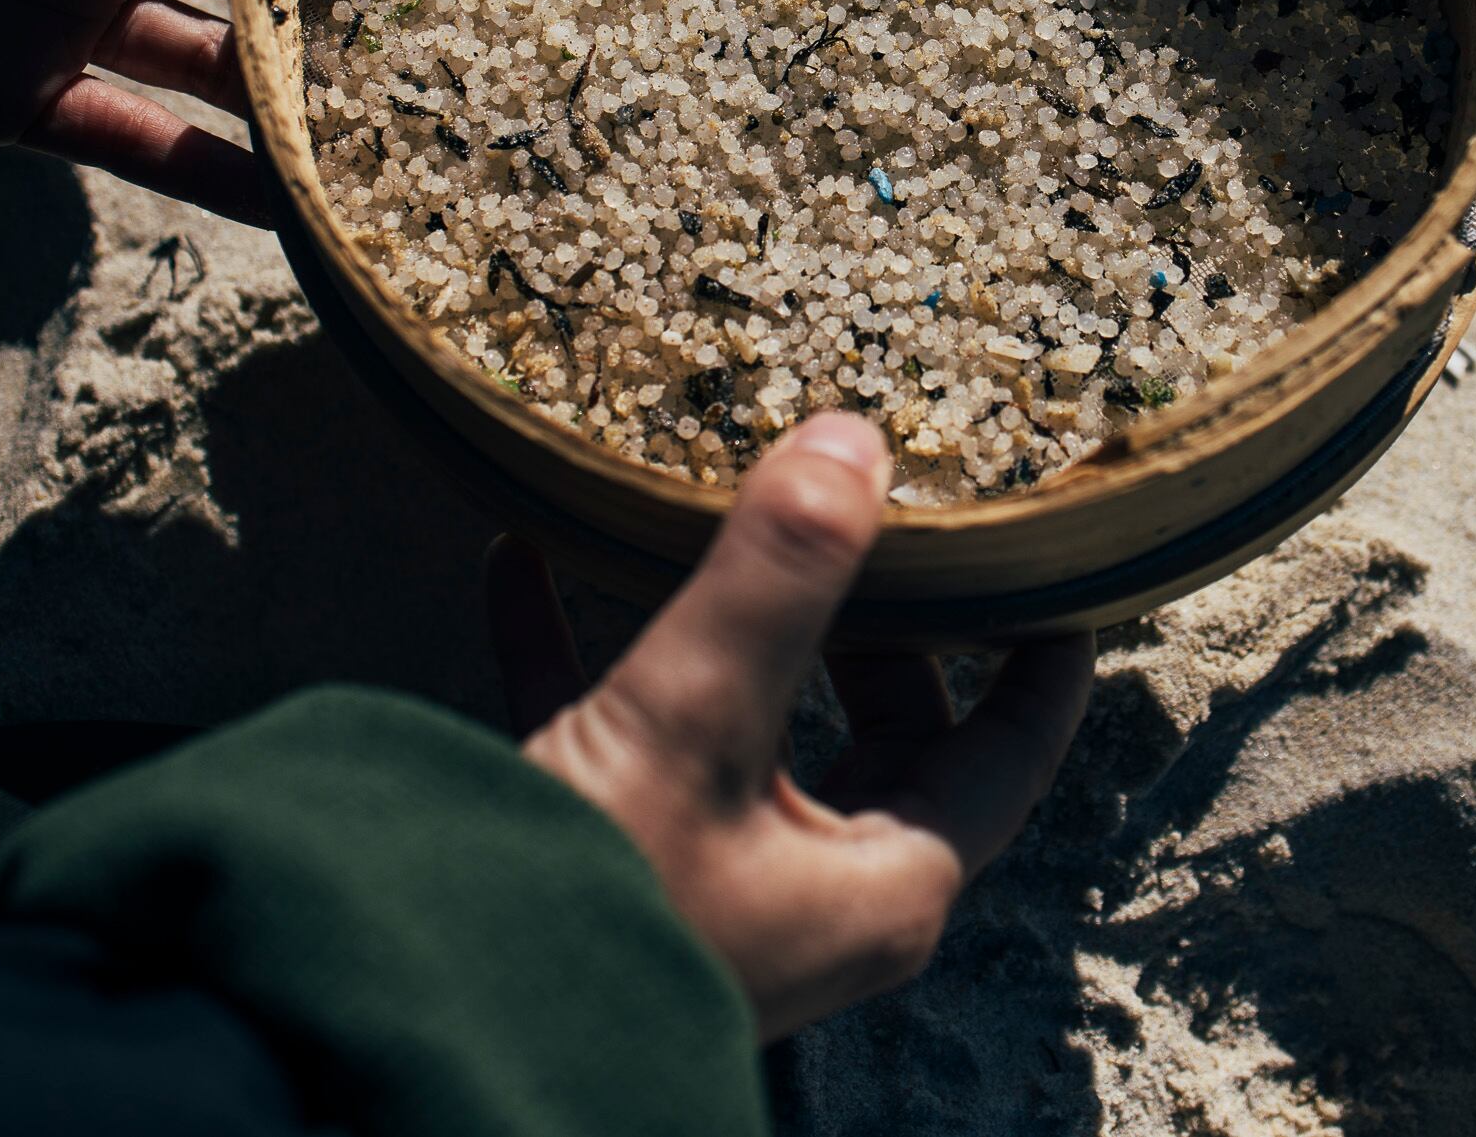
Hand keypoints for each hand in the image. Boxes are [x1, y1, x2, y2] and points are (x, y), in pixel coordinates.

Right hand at [485, 414, 1094, 1039]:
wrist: (423, 1033)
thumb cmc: (586, 908)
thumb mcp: (694, 721)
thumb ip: (776, 579)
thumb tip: (852, 443)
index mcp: (881, 883)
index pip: (1011, 750)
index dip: (1040, 650)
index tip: (1053, 553)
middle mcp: (811, 895)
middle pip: (888, 733)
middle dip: (879, 621)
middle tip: (872, 511)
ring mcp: (707, 886)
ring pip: (752, 727)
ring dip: (728, 622)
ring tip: (712, 515)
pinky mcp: (604, 868)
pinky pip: (617, 736)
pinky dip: (581, 647)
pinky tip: (523, 558)